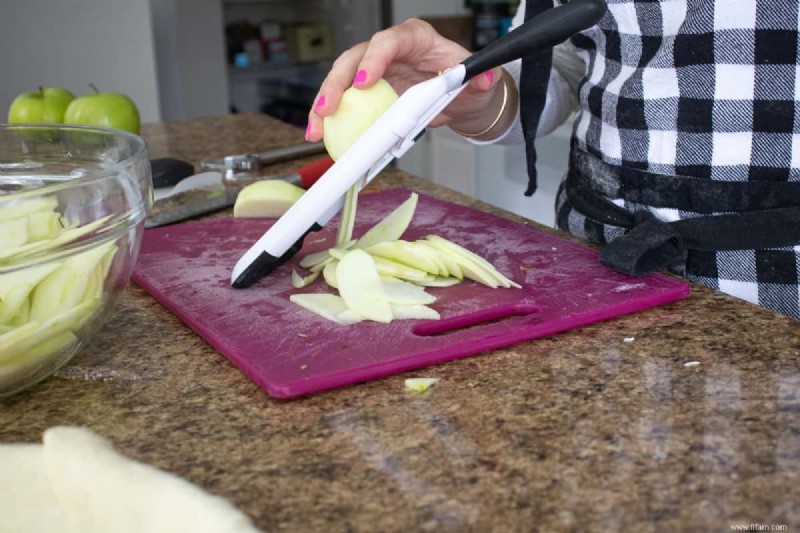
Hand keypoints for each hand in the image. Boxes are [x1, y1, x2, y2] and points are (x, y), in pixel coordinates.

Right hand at [306, 18, 502, 141]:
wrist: (460, 98)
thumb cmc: (465, 82)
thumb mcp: (476, 80)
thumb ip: (479, 79)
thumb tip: (483, 80)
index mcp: (414, 38)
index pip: (388, 41)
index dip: (373, 60)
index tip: (364, 84)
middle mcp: (389, 51)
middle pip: (355, 58)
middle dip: (337, 82)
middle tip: (328, 108)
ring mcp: (375, 71)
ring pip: (342, 79)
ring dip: (325, 103)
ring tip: (316, 127)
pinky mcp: (367, 92)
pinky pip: (344, 101)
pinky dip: (330, 117)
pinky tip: (321, 132)